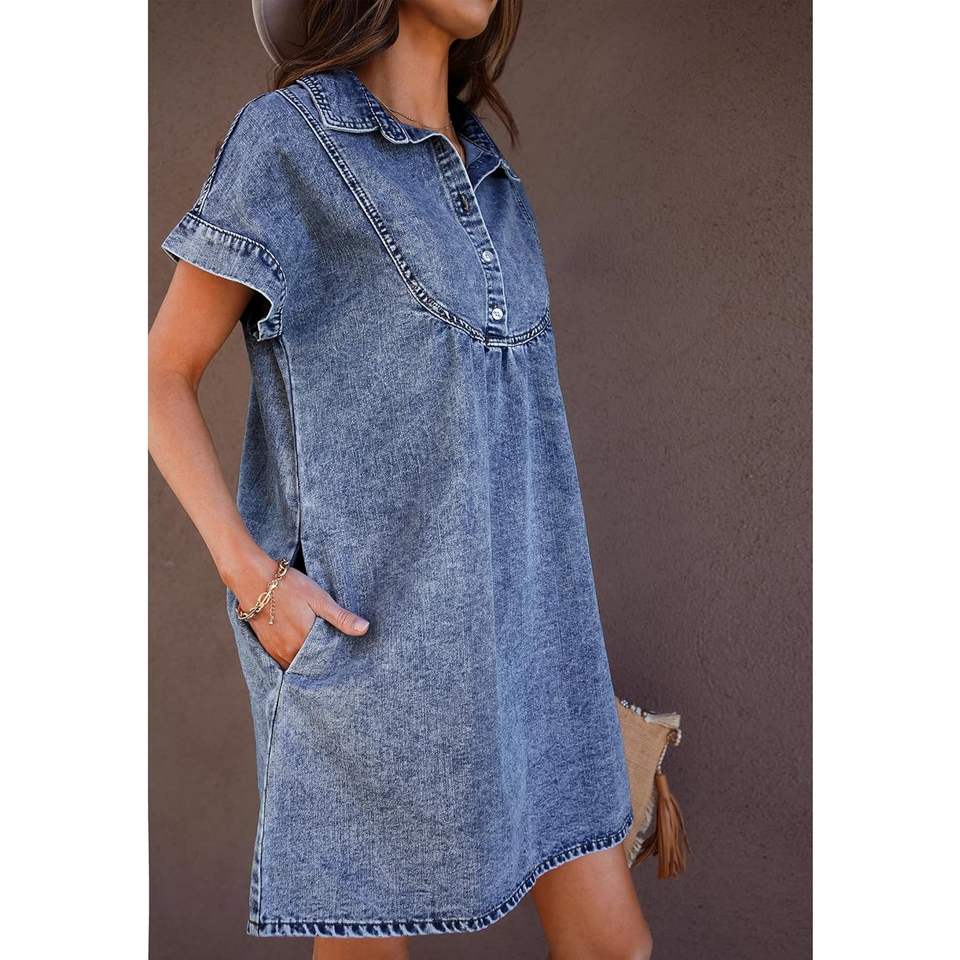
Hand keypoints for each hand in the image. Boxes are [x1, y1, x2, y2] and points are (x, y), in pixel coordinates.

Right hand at [229, 554, 368, 669]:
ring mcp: (274, 650)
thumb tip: (365, 629)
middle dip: (320, 663)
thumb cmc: (288, 586)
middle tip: (333, 659)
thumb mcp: (319, 599)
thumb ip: (341, 617)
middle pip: (309, 664)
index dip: (334, 661)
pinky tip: (299, 647)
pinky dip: (292, 656)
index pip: (324, 662)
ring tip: (318, 653)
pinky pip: (282, 658)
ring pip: (294, 663)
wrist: (252, 578)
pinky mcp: (265, 644)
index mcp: (303, 643)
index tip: (344, 660)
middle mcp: (287, 652)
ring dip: (305, 660)